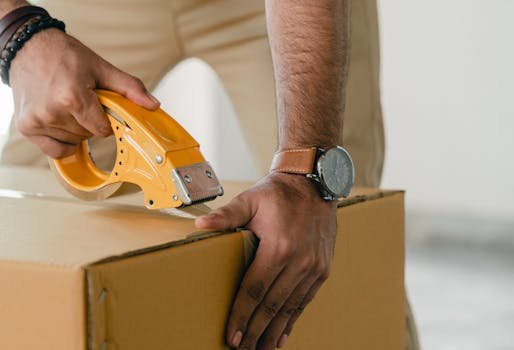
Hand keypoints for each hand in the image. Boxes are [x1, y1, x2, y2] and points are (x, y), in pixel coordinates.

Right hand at [8, 29, 159, 157]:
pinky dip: (61, 141)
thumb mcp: (100, 67)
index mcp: (72, 97)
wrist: (27, 47)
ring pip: (71, 142)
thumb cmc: (62, 55)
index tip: (99, 106)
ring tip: (66, 105)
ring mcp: (37, 121)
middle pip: (86, 136)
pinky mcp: (26, 127)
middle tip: (81, 100)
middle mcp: (52, 112)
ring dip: (74, 130)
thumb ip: (129, 88)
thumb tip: (152, 105)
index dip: (106, 120)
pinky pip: (53, 150)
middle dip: (89, 122)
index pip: (102, 130)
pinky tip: (60, 123)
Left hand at [195, 172, 336, 349]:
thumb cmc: (278, 192)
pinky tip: (282, 335)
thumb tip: (201, 225)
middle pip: (272, 305)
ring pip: (290, 308)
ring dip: (274, 331)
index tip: (231, 335)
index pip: (254, 290)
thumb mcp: (250, 199)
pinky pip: (305, 301)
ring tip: (260, 349)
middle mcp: (299, 262)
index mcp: (278, 247)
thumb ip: (226, 215)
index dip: (241, 315)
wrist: (315, 183)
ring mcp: (313, 268)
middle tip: (241, 349)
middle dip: (255, 331)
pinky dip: (292, 319)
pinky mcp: (322, 270)